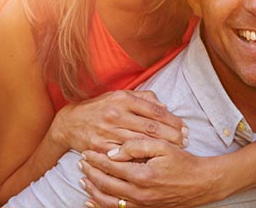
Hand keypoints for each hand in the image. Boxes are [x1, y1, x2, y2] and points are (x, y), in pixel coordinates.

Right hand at [53, 90, 187, 153]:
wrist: (70, 123)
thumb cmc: (102, 107)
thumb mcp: (121, 95)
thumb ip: (145, 98)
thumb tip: (165, 107)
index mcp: (123, 99)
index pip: (156, 111)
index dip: (174, 121)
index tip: (184, 128)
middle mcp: (115, 114)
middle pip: (151, 128)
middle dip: (172, 136)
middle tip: (185, 141)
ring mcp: (107, 132)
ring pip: (141, 143)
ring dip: (160, 148)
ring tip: (175, 150)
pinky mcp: (100, 148)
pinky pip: (125, 156)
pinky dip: (141, 158)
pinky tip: (154, 159)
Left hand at [79, 139, 222, 207]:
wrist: (201, 183)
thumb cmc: (184, 162)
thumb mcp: (164, 147)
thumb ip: (138, 146)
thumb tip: (114, 152)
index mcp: (142, 175)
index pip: (111, 167)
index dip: (96, 159)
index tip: (86, 152)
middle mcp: (139, 193)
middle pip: (105, 184)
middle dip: (90, 173)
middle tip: (80, 163)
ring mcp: (141, 204)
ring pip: (107, 200)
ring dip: (92, 190)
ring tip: (82, 180)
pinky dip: (100, 206)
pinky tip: (91, 201)